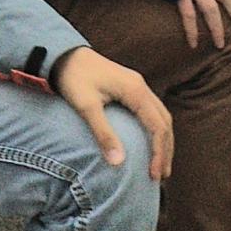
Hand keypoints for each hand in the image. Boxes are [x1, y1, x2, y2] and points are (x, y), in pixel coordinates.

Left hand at [50, 46, 172, 180]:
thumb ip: (103, 133)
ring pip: (161, 115)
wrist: (65, 55)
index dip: (159, 152)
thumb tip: (119, 163)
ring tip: (160, 164)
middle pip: (164, 121)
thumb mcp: (86, 106)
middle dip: (166, 149)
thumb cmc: (74, 78)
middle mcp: (141, 87)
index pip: (157, 126)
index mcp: (135, 90)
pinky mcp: (131, 87)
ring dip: (163, 140)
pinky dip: (155, 129)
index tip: (154, 175)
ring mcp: (137, 85)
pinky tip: (149, 142)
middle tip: (161, 176)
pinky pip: (151, 110)